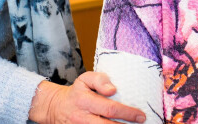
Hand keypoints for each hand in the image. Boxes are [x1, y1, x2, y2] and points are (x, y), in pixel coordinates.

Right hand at [29, 73, 145, 123]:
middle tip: (141, 122)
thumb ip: (100, 80)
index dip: (126, 113)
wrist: (56, 107)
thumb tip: (113, 89)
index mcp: (85, 101)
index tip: (140, 115)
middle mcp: (82, 117)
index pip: (109, 109)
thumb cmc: (77, 92)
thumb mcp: (85, 79)